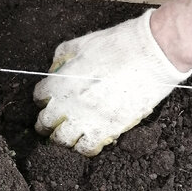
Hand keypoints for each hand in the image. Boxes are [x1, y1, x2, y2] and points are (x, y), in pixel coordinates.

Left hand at [33, 8, 191, 154]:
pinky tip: (87, 141)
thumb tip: (57, 68)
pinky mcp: (107, 129)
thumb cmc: (120, 45)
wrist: (151, 55)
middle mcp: (69, 104)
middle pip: (45, 123)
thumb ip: (64, 56)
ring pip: (62, 141)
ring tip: (69, 135)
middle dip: (46, 124)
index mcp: (60, 81)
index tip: (48, 100)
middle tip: (53, 123)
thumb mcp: (83, 42)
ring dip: (63, 138)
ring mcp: (87, 119)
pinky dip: (84, 147)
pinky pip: (87, 148)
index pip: (39, 97)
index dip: (43, 98)